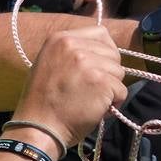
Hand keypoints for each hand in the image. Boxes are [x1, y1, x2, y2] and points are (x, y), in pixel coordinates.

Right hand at [13, 26, 126, 149]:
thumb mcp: (50, 63)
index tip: (97, 68)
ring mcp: (88, 62)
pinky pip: (121, 90)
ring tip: (91, 99)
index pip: (100, 33)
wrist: (39, 127)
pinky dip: (114, 103)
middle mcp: (73, 45)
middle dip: (108, 72)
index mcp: (60, 38)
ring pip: (119, 72)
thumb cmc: (44, 100)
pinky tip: (96, 109)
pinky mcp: (101, 81)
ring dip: (111, 88)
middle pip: (113, 53)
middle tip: (91, 88)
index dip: (104, 52)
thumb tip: (102, 51)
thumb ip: (72, 52)